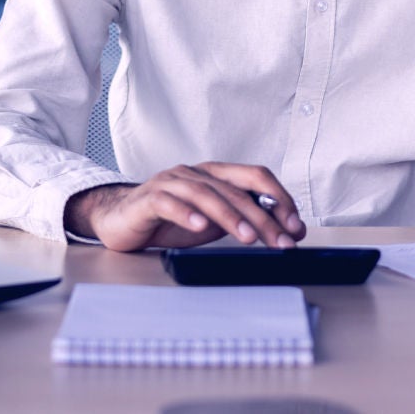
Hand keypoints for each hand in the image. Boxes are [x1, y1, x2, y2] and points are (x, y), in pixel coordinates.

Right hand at [64, 162, 306, 252]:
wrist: (120, 220)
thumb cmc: (168, 221)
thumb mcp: (213, 222)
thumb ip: (243, 219)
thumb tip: (285, 229)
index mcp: (214, 175)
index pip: (255, 176)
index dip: (278, 198)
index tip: (294, 226)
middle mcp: (195, 173)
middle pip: (235, 190)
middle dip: (262, 217)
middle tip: (280, 241)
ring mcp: (170, 182)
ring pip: (205, 194)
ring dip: (230, 216)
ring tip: (247, 237)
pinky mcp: (148, 198)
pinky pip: (169, 203)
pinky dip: (186, 214)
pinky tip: (199, 227)